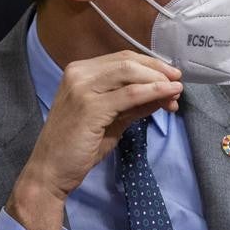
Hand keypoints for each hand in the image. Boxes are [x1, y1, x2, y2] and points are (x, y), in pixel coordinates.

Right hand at [7, 51, 183, 229]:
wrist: (51, 171)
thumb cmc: (79, 146)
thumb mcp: (112, 119)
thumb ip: (135, 104)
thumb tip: (165, 93)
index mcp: (80, 71)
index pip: (122, 58)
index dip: (151, 65)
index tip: (172, 76)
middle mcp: (78, 74)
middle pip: (128, 61)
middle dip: (158, 70)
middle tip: (178, 81)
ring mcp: (82, 89)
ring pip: (130, 73)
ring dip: (158, 80)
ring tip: (176, 91)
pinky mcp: (89, 107)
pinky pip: (129, 94)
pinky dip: (152, 92)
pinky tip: (167, 96)